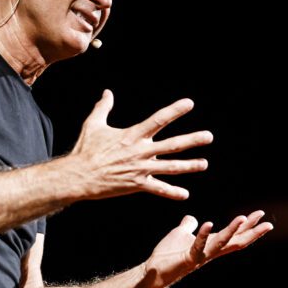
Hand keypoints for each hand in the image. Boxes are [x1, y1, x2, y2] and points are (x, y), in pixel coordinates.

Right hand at [69, 90, 212, 200]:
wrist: (78, 176)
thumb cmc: (85, 149)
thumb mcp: (93, 124)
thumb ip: (103, 108)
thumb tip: (107, 93)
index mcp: (133, 135)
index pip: (159, 119)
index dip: (175, 111)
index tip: (190, 103)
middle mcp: (140, 151)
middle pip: (172, 144)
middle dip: (192, 140)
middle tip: (209, 136)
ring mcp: (141, 169)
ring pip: (170, 167)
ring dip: (189, 165)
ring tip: (204, 163)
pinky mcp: (137, 185)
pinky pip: (158, 189)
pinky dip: (172, 192)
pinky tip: (185, 194)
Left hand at [143, 210, 273, 287]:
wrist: (153, 272)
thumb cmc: (167, 255)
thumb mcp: (180, 234)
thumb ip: (188, 226)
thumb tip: (191, 218)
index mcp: (210, 245)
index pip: (234, 235)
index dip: (247, 225)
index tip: (260, 214)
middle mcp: (209, 252)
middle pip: (236, 242)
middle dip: (252, 232)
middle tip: (268, 223)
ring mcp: (200, 256)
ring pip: (222, 244)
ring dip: (232, 231)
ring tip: (242, 217)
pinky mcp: (188, 259)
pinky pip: (198, 246)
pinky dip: (203, 235)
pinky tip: (208, 223)